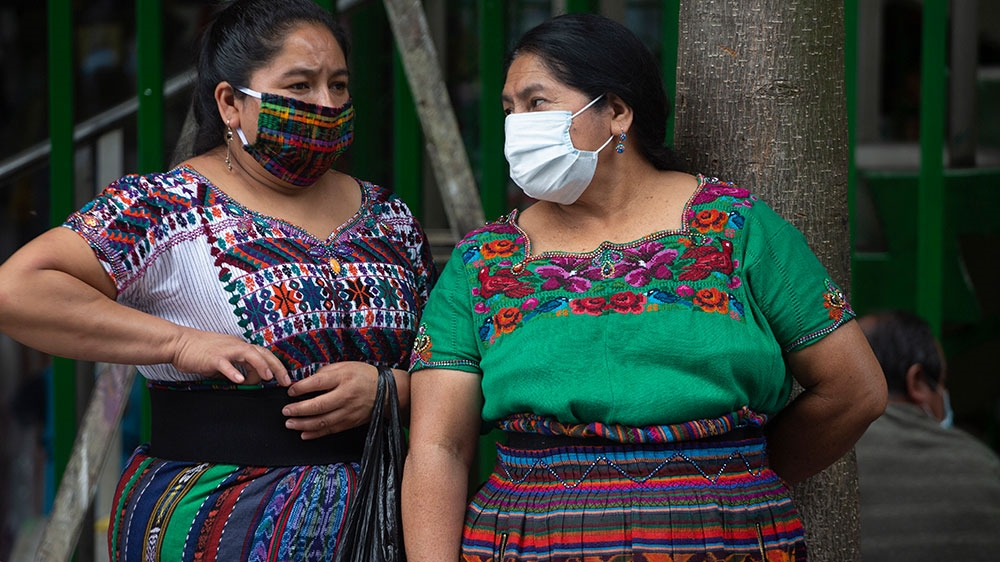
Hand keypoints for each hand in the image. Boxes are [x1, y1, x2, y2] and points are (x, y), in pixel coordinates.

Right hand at [171, 328, 289, 385]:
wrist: (179, 343)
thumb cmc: (201, 352)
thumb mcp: (223, 361)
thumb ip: (236, 369)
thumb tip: (247, 380)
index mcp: (239, 346)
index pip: (264, 354)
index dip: (277, 365)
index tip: (285, 378)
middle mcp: (236, 346)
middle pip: (262, 353)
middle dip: (276, 367)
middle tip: (286, 381)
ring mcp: (225, 351)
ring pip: (248, 354)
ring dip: (260, 366)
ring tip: (268, 378)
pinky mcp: (212, 358)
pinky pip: (225, 364)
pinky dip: (233, 371)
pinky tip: (239, 379)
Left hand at [282, 362, 380, 438]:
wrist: (387, 391)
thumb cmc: (364, 375)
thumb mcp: (345, 366)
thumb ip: (326, 372)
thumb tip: (305, 382)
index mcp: (343, 377)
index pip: (318, 383)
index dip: (301, 388)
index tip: (290, 391)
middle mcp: (346, 395)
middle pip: (318, 406)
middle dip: (298, 410)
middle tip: (285, 411)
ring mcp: (348, 411)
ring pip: (322, 421)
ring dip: (303, 424)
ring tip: (290, 423)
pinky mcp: (351, 422)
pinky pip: (330, 430)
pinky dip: (315, 434)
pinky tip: (304, 434)